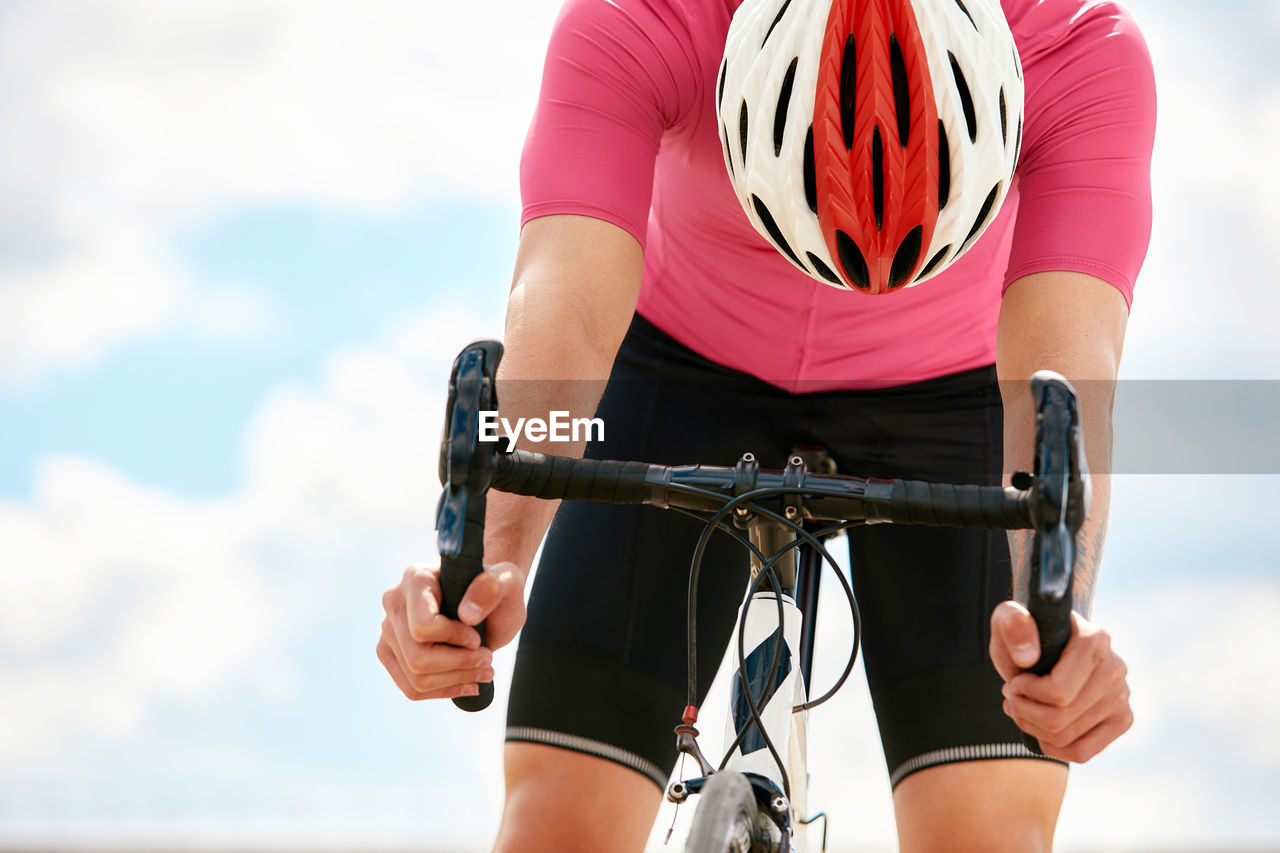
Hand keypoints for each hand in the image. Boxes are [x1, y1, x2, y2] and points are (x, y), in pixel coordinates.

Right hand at [377, 561, 526, 700]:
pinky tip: (468, 684)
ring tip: (483, 672)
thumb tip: (467, 616)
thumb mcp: (508, 580)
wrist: (486, 601)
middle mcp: (395, 602)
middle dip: (459, 666)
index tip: (478, 638)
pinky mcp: (391, 652)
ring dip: (455, 682)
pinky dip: (443, 691)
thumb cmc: (496, 588)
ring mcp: (389, 629)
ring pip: (415, 678)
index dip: (454, 639)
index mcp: (416, 578)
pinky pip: (411, 688)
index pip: (423, 626)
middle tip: (488, 660)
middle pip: (417, 658)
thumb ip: (494, 586)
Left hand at [989, 601, 1133, 762]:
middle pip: (1059, 719)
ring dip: (1031, 727)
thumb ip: (1012, 624)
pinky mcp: (1122, 720)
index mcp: (1095, 640)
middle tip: (1011, 696)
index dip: (1024, 693)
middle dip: (1023, 711)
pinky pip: (1082, 752)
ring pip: (1066, 738)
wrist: (1047, 642)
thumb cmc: (1026, 634)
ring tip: (1020, 707)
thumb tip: (1027, 657)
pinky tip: (1037, 727)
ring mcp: (1122, 697)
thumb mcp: (1008, 619)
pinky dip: (1051, 747)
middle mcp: (1116, 669)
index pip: (1058, 692)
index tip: (1014, 681)